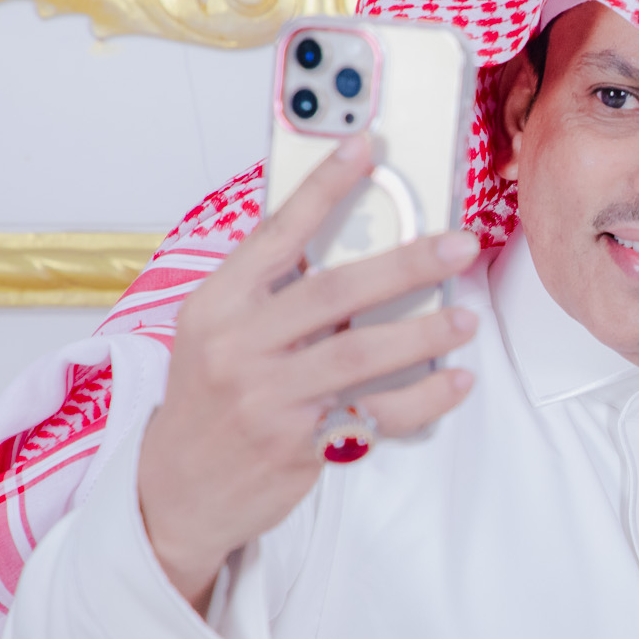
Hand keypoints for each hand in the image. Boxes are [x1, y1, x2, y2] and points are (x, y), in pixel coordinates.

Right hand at [137, 136, 481, 609]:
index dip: (325, 187)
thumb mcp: (215, 336)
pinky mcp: (298, 446)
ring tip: (465, 319)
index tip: (368, 148)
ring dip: (424, 333)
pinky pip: (375, 415)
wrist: (173, 491)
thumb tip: (347, 245)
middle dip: (406, 264)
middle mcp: (238, 347)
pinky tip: (454, 382)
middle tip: (458, 246)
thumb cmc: (208, 403)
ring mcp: (268, 398)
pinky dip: (423, 399)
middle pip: (334, 292)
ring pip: (360, 354)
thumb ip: (269, 295)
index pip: (277, 234)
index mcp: (216, 306)